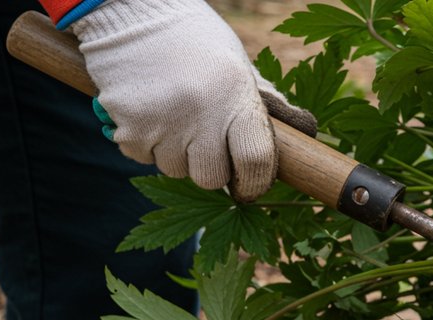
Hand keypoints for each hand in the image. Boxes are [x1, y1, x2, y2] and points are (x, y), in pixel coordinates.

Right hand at [72, 0, 315, 201]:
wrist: (130, 13)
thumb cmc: (193, 41)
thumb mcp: (237, 65)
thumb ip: (263, 103)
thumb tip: (305, 129)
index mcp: (236, 94)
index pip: (256, 160)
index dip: (255, 183)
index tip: (249, 189)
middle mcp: (201, 111)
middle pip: (212, 178)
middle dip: (212, 170)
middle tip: (206, 145)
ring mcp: (162, 121)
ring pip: (175, 170)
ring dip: (176, 155)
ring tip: (174, 118)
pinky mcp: (128, 126)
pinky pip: (142, 158)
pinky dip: (145, 145)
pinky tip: (149, 113)